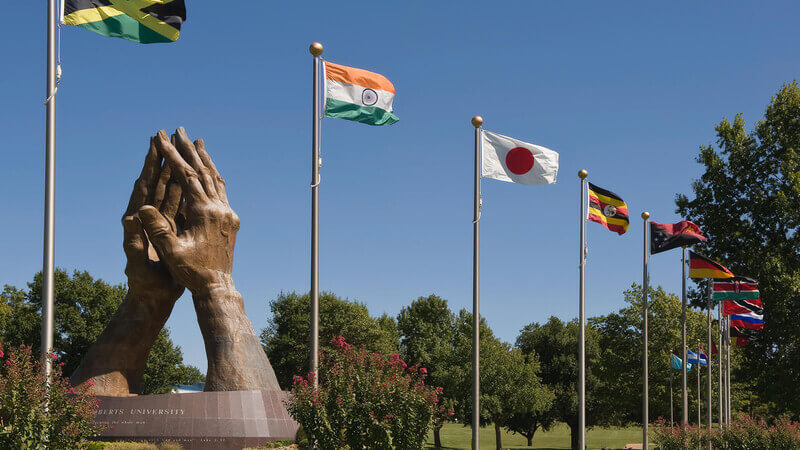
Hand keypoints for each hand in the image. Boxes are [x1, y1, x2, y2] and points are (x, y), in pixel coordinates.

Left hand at [123, 137, 184, 302]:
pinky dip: (187, 190)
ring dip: (176, 170)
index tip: (153, 144)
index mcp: (139, 221)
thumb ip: (133, 241)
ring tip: (183, 151)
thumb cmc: (144, 284)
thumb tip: (129, 218)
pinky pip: (181, 205)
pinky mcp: (173, 229)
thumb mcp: (137, 262)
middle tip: (169, 136)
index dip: (149, 165)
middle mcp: (149, 217)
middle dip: (163, 159)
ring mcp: (162, 222)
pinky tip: (195, 178)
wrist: (154, 297)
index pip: (144, 187)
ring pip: (171, 191)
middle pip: (157, 182)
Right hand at [139, 128, 238, 294]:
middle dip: (189, 150)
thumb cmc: (191, 272)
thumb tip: (141, 208)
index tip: (161, 138)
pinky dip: (214, 177)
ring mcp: (228, 213)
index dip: (173, 156)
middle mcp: (219, 209)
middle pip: (204, 172)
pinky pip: (222, 192)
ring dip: (205, 160)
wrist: (217, 287)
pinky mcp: (232, 220)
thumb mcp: (171, 252)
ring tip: (198, 142)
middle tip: (180, 129)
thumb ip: (158, 230)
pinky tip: (211, 171)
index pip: (187, 176)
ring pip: (216, 179)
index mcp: (203, 213)